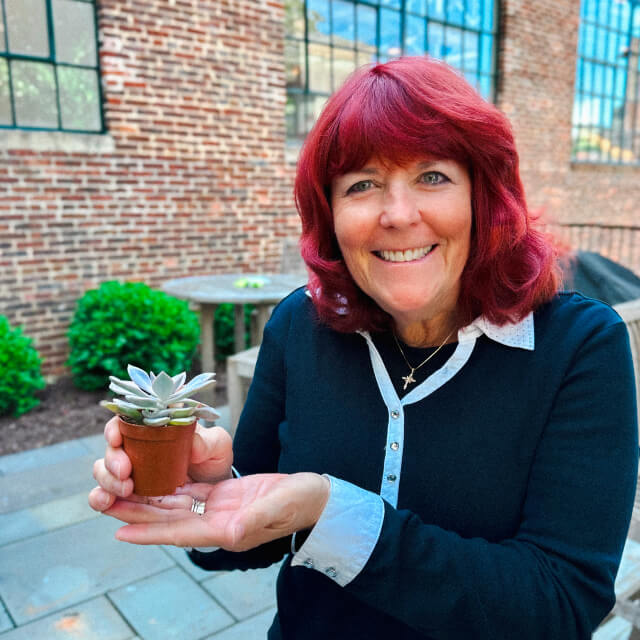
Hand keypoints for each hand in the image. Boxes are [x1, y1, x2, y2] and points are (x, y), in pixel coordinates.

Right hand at [89, 417, 232, 511]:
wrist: (215, 492)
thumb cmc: (213, 460)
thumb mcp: (219, 447)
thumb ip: (209, 442)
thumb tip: (191, 442)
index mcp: (155, 426)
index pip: (127, 419)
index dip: (117, 426)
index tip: (117, 437)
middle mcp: (137, 446)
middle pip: (112, 447)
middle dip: (113, 459)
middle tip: (126, 471)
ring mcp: (130, 471)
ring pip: (104, 470)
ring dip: (107, 480)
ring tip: (125, 490)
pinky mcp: (128, 495)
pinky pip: (107, 495)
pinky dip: (101, 498)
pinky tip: (106, 504)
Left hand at [99, 472, 329, 550]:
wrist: (315, 496)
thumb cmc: (302, 502)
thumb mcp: (280, 507)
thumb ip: (254, 519)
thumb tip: (229, 535)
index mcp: (228, 530)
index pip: (181, 533)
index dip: (151, 532)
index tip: (120, 531)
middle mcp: (217, 523)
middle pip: (171, 519)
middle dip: (140, 513)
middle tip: (107, 505)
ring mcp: (220, 509)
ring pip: (177, 504)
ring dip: (150, 499)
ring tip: (122, 492)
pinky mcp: (225, 494)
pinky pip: (191, 491)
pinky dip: (171, 486)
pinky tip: (154, 479)